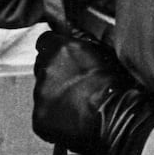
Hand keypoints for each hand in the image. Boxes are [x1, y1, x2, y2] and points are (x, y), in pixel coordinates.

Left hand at [32, 31, 153, 154]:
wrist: (113, 116)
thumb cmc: (114, 85)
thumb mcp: (101, 52)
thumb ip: (80, 43)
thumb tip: (72, 37)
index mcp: (61, 49)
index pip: (45, 42)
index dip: (53, 50)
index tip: (60, 58)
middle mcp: (47, 68)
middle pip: (42, 67)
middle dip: (54, 74)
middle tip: (73, 84)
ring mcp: (41, 93)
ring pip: (41, 91)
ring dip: (54, 95)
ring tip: (75, 103)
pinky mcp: (39, 116)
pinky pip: (42, 113)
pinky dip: (53, 115)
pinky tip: (70, 117)